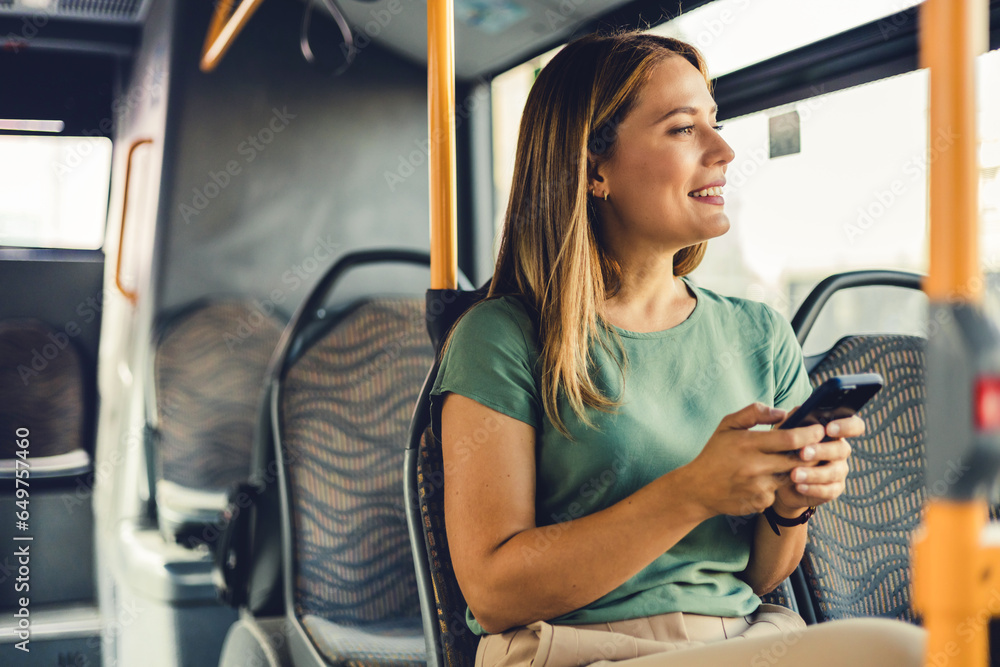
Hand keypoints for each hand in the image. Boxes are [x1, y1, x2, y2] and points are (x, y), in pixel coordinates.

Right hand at [682, 403, 826, 518]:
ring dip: (795, 469)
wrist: (698, 489)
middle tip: (817, 446)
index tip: (820, 429)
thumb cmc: (714, 453)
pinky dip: (777, 485)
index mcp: (747, 444)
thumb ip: (754, 413)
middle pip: (797, 460)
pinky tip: (765, 480)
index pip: (789, 439)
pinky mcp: (761, 502)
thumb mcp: (727, 425)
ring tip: (789, 460)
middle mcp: (754, 466)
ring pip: (791, 476)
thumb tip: (782, 413)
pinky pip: (778, 491)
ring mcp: (759, 487)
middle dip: (811, 453)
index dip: (810, 434)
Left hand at [772, 414, 860, 513]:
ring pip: (833, 472)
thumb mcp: (787, 432)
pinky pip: (829, 490)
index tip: (829, 428)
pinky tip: (798, 486)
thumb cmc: (786, 448)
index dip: (847, 426)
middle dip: (822, 451)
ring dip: (813, 473)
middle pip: (841, 449)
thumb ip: (794, 421)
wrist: (779, 478)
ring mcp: (839, 471)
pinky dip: (813, 488)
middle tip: (803, 453)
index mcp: (833, 433)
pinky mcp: (833, 489)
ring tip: (794, 474)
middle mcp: (840, 450)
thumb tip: (799, 411)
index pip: (854, 425)